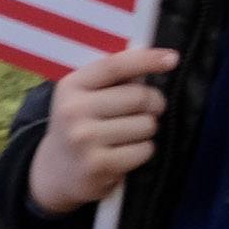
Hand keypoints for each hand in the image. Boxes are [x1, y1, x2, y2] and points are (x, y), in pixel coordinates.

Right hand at [30, 43, 181, 214]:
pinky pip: (144, 150)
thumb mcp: (86, 96)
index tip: (173, 58)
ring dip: (147, 129)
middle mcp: (73, 111)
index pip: (115, 66)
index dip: (147, 60)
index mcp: (71, 86)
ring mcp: (84, 139)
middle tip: (148, 110)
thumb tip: (156, 56)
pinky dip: (143, 151)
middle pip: (140, 97)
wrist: (55, 172)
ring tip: (128, 135)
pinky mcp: (97, 165)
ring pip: (147, 124)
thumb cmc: (83, 124)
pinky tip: (124, 153)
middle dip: (154, 103)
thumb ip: (117, 76)